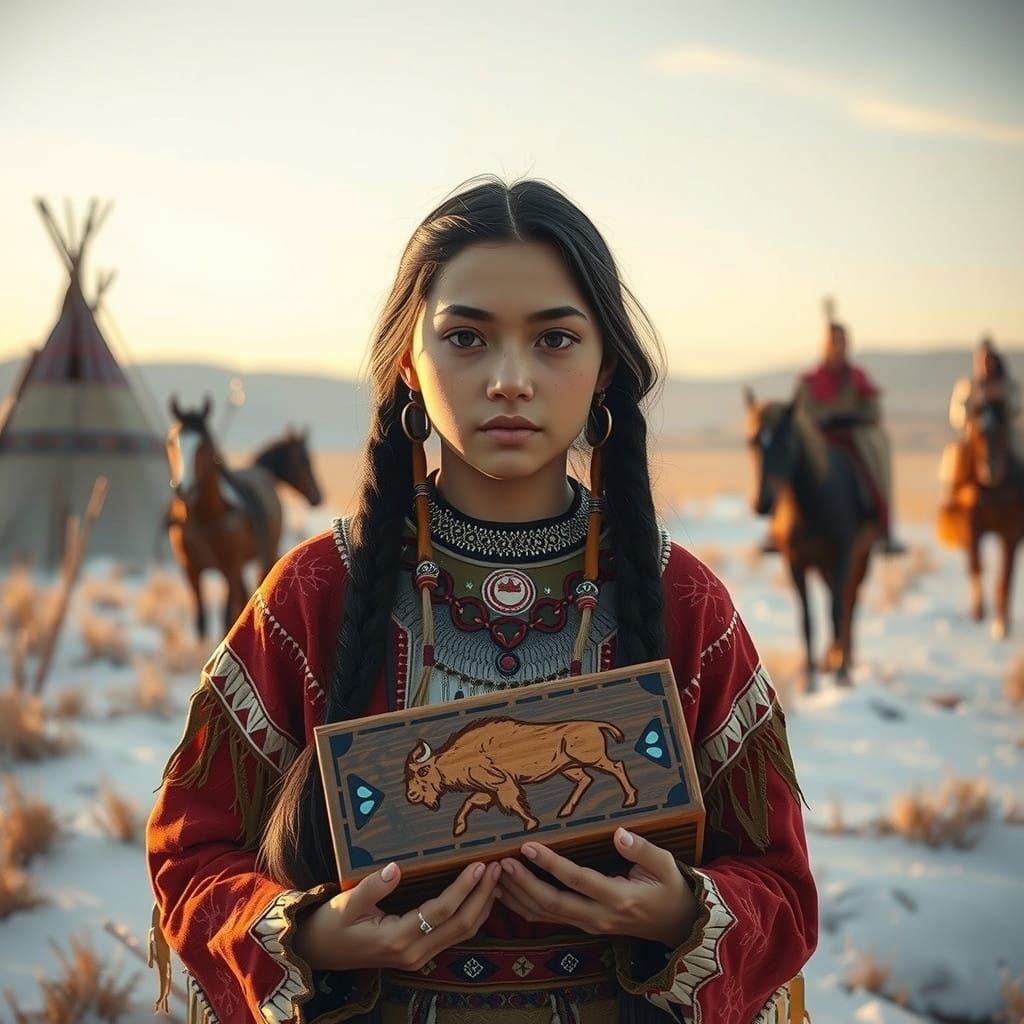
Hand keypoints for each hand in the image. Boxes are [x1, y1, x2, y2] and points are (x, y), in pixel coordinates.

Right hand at [293, 860, 500, 971]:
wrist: (318, 952)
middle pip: (462, 926)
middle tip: (498, 867)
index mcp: (397, 940)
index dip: (463, 888)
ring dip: (482, 905)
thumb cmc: (331, 924)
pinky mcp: (418, 953)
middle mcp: (414, 953)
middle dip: (484, 896)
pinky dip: (472, 914)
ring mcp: (418, 956)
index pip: (441, 912)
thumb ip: (372, 886)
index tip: (480, 865)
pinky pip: (454, 934)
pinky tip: (479, 895)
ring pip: (462, 933)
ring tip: (496, 877)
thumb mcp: (346, 903)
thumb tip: (396, 867)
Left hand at [495, 828, 697, 948]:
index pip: (577, 880)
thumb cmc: (669, 887)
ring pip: (546, 915)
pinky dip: (525, 906)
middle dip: (523, 883)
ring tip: (495, 874)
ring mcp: (589, 925)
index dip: (550, 864)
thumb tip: (619, 833)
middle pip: (552, 904)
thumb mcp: (665, 865)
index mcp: (618, 898)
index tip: (528, 846)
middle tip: (501, 862)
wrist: (676, 925)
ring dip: (518, 896)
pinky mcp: (583, 924)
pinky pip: (549, 918)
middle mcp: (598, 916)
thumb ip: (641, 849)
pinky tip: (506, 893)